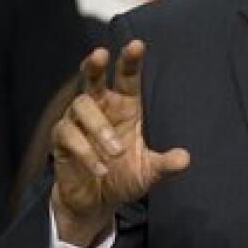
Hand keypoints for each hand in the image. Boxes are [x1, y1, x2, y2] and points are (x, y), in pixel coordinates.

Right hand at [50, 40, 188, 246]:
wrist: (97, 203)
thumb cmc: (124, 177)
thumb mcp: (149, 172)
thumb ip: (165, 164)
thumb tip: (185, 159)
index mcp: (125, 106)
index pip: (127, 77)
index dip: (131, 60)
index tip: (136, 44)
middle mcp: (101, 108)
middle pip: (92, 77)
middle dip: (94, 64)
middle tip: (100, 53)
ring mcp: (78, 122)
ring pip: (81, 105)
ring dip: (99, 127)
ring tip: (115, 152)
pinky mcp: (62, 140)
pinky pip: (68, 135)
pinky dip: (86, 152)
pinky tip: (101, 169)